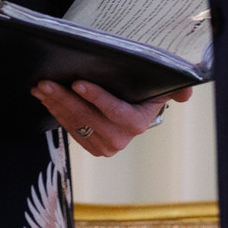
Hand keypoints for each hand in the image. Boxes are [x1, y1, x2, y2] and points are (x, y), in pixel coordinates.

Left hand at [33, 80, 192, 158]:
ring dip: (55, 104)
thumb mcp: (160, 87)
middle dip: (66, 100)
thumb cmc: (144, 93)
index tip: (78, 83)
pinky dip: (55, 111)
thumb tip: (186, 92)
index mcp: (138, 123)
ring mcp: (102, 145)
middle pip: (89, 120)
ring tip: (40, 86)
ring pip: (75, 124)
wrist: (133, 108)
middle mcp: (120, 139)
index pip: (117, 113)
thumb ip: (174, 88)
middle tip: (46, 82)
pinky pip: (68, 128)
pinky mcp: (88, 144)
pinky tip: (44, 96)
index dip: (97, 98)